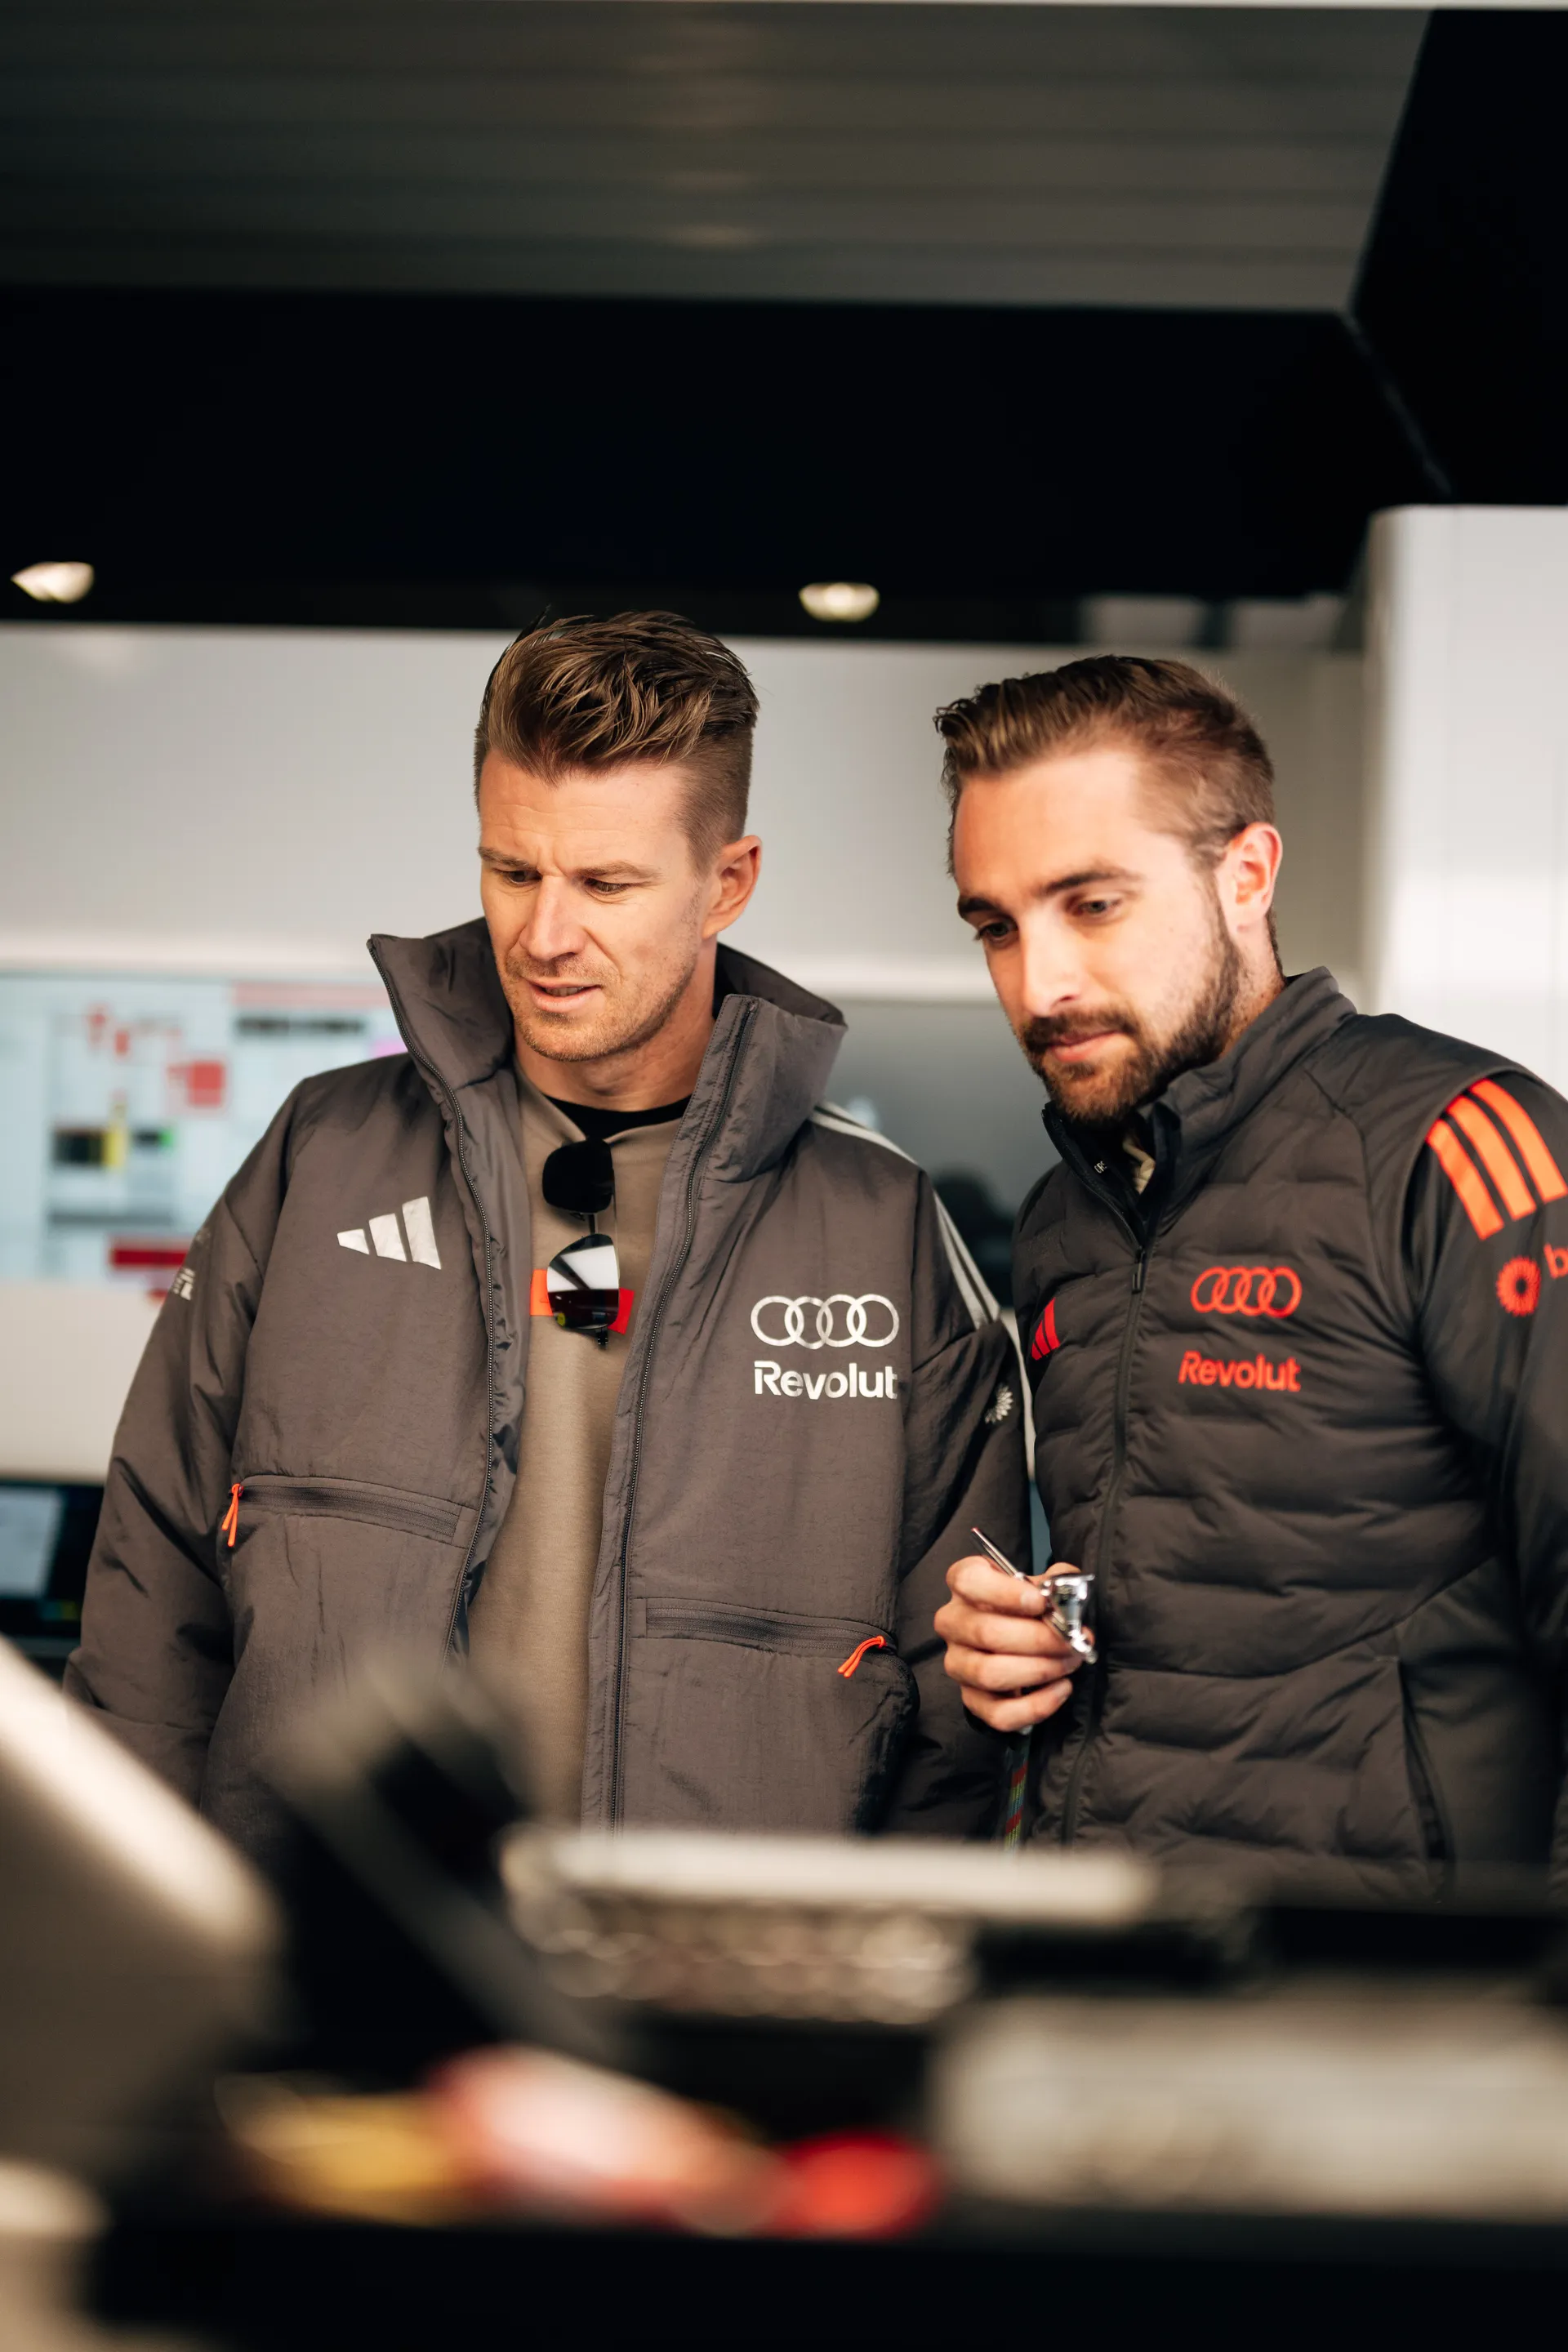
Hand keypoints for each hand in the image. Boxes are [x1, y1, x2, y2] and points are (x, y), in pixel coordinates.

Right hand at [935, 1555, 1086, 1732]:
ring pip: (989, 1673)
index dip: (1004, 1593)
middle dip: (1038, 1639)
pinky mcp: (971, 1698)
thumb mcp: (1042, 1584)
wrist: (1019, 1636)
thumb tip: (1069, 1594)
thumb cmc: (1027, 1607)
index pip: (968, 1581)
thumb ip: (1058, 1582)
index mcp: (965, 1583)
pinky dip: (1036, 1705)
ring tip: (1068, 1662)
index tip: (1040, 1602)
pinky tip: (1060, 1689)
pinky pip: (998, 1713)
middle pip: (986, 1633)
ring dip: (1038, 1670)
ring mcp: (958, 1662)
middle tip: (1071, 1640)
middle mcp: (953, 1622)